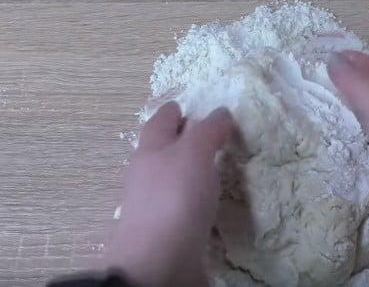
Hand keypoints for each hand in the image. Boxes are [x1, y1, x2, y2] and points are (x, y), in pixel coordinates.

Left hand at [105, 102, 234, 285]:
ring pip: (172, 183)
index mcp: (150, 152)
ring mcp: (156, 209)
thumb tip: (220, 111)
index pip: (159, 124)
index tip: (184, 106)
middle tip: (204, 135)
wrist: (158, 263)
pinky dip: (196, 205)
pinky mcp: (170, 234)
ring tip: (214, 171)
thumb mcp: (193, 153)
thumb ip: (207, 131)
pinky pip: (185, 212)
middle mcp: (148, 178)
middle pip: (161, 153)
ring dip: (189, 175)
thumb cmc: (173, 198)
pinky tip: (212, 208)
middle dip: (178, 143)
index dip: (172, 113)